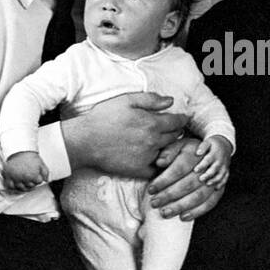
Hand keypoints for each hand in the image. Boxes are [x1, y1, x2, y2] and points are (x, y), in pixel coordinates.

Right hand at [2, 151, 49, 192]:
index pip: (38, 182)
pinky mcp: (9, 176)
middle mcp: (24, 178)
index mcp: (32, 175)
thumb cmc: (30, 156)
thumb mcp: (41, 163)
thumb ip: (45, 172)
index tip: (37, 175)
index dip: (39, 178)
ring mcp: (15, 178)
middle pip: (30, 186)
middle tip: (31, 177)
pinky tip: (17, 183)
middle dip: (32, 182)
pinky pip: (10, 186)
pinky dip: (14, 186)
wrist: (18, 150)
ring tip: (25, 181)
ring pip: (21, 188)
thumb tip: (46, 180)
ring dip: (24, 186)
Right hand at [63, 92, 187, 177]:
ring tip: (166, 143)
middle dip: (177, 132)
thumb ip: (151, 99)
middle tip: (175, 130)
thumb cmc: (103, 117)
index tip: (183, 119)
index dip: (182, 119)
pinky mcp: (139, 170)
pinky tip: (156, 159)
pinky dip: (159, 165)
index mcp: (152, 123)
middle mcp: (153, 141)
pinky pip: (156, 170)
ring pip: (167, 153)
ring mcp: (147, 157)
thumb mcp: (126, 100)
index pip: (177, 122)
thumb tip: (171, 101)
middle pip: (174, 137)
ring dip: (169, 147)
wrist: (85, 140)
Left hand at [147, 136, 223, 221]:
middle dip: (169, 195)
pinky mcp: (218, 190)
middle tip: (154, 203)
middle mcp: (206, 168)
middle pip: (188, 184)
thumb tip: (159, 162)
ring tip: (165, 213)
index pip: (179, 169)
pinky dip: (197, 212)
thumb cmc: (186, 151)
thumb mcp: (177, 145)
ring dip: (180, 206)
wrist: (206, 154)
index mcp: (194, 154)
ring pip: (199, 196)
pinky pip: (210, 203)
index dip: (164, 180)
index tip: (151, 189)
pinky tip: (183, 217)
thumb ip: (168, 152)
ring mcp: (214, 180)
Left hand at [192, 136, 231, 188]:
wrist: (225, 145)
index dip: (202, 165)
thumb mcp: (208, 141)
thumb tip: (197, 153)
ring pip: (221, 175)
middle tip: (200, 179)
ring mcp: (224, 167)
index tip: (195, 170)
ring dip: (214, 180)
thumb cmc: (213, 144)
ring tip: (207, 184)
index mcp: (215, 153)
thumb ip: (203, 146)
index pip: (208, 160)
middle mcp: (220, 161)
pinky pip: (225, 178)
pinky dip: (222, 183)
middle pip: (215, 169)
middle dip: (208, 175)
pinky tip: (216, 188)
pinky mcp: (227, 171)